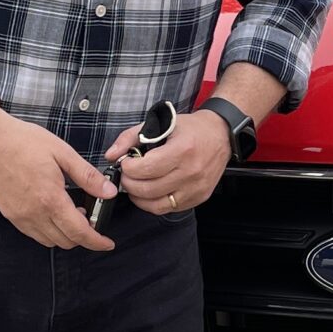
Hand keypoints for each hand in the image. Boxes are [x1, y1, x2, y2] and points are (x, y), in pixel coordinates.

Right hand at [0, 106, 116, 249]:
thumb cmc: (25, 142)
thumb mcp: (62, 153)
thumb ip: (87, 176)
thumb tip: (110, 192)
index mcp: (50, 199)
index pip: (79, 233)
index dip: (97, 242)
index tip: (107, 244)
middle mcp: (34, 214)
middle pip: (66, 241)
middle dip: (83, 237)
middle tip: (90, 217)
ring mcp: (19, 217)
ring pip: (49, 241)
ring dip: (65, 234)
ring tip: (70, 212)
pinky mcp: (10, 215)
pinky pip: (33, 234)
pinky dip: (48, 231)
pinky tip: (52, 212)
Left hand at [112, 108, 231, 216]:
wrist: (220, 135)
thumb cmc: (191, 129)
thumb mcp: (160, 123)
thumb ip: (131, 137)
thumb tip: (112, 155)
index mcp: (182, 150)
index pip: (146, 169)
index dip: (129, 169)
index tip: (126, 163)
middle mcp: (191, 171)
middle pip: (149, 189)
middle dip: (129, 184)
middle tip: (127, 176)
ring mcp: (196, 188)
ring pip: (157, 204)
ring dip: (139, 198)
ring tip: (136, 185)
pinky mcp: (198, 198)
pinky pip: (169, 208)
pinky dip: (154, 203)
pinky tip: (150, 192)